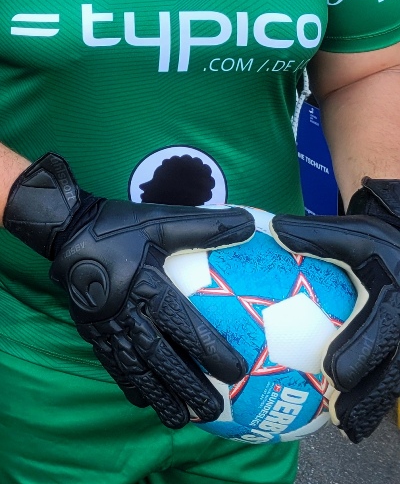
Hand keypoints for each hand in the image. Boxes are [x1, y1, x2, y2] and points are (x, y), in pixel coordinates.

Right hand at [4, 152, 255, 427]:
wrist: (64, 230)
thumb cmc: (117, 225)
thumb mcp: (159, 220)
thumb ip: (204, 226)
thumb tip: (249, 224)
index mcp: (144, 283)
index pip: (181, 322)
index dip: (209, 348)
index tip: (235, 371)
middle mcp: (124, 309)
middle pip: (159, 355)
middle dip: (186, 385)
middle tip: (213, 411)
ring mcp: (104, 323)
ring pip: (134, 366)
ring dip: (159, 394)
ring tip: (180, 420)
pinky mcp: (90, 329)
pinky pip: (111, 362)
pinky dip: (129, 384)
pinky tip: (144, 401)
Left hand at [272, 178, 399, 442]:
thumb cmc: (380, 245)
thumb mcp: (354, 234)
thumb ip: (315, 236)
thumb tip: (271, 230)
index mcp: (397, 298)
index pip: (384, 328)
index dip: (361, 350)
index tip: (335, 371)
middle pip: (394, 369)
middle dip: (369, 395)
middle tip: (340, 415)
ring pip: (395, 381)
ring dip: (371, 406)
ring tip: (345, 428)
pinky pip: (390, 379)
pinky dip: (372, 402)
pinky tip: (348, 423)